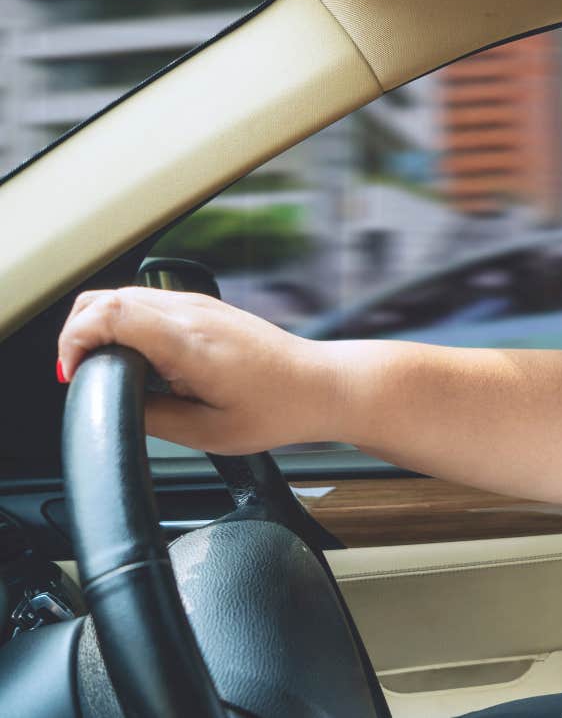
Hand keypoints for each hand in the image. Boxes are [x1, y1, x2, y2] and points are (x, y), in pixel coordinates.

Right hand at [56, 286, 339, 454]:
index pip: (107, 314)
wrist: (321, 385)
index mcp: (188, 340)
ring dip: (100, 325)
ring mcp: (200, 305)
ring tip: (103, 366)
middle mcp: (191, 312)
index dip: (74, 341)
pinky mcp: (206, 308)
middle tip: (80, 373)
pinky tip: (133, 356)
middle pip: (105, 297)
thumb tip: (114, 404)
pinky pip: (149, 303)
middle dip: (78, 333)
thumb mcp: (207, 432)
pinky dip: (126, 322)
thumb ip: (151, 417)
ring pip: (124, 295)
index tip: (75, 374)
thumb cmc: (278, 409)